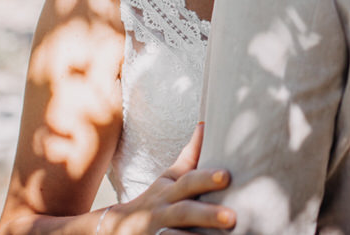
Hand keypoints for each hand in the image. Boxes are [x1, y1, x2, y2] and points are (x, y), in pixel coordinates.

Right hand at [105, 123, 235, 233]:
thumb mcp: (168, 179)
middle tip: (232, 217)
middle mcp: (163, 212)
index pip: (189, 182)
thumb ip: (189, 157)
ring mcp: (158, 232)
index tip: (226, 176)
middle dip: (208, 214)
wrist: (117, 229)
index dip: (207, 178)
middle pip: (186, 212)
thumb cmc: (155, 201)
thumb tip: (205, 125)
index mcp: (171, 191)